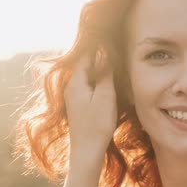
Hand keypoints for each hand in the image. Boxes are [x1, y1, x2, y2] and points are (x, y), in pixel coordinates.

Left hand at [63, 49, 117, 166]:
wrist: (86, 152)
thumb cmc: (97, 125)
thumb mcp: (104, 96)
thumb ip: (104, 73)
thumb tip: (103, 51)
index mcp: (76, 82)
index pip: (86, 55)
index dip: (98, 45)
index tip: (111, 35)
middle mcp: (71, 86)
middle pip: (86, 64)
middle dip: (99, 55)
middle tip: (115, 44)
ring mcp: (74, 96)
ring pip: (87, 75)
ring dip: (100, 68)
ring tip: (115, 59)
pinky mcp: (79, 104)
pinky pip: (88, 85)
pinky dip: (98, 79)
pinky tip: (109, 81)